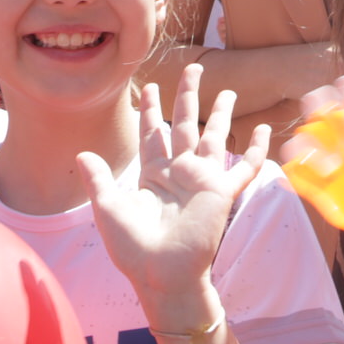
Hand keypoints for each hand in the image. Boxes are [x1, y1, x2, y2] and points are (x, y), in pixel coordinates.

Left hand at [79, 64, 270, 317]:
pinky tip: (262, 130)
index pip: (152, 133)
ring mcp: (201, 180)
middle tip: (194, 69)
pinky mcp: (221, 192)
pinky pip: (243, 167)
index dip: (150, 110)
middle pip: (184, 124)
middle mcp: (179, 172)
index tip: (149, 89)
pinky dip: (254, 150)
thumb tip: (81, 154)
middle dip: (188, 96)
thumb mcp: (108, 210)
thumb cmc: (133, 249)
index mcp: (152, 174)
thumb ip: (98, 180)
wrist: (161, 274)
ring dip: (221, 114)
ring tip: (229, 91)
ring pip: (213, 137)